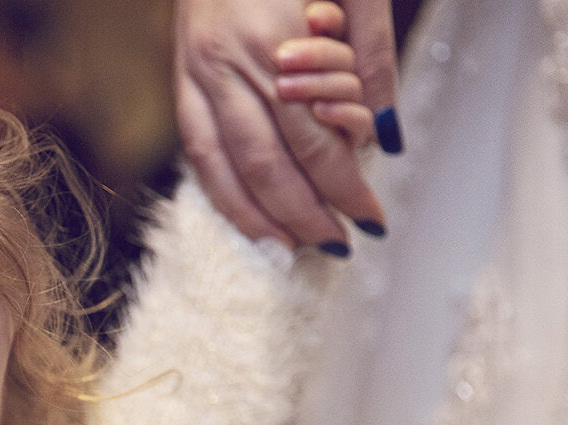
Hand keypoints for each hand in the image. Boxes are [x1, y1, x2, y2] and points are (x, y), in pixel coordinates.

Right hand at [174, 0, 398, 249]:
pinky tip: (250, 218)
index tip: (370, 217)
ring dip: (262, 214)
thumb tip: (385, 137)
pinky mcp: (182, 78)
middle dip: (306, 211)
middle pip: (269, 161)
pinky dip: (223, 192)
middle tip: (339, 243)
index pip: (313, 137)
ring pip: (226, 165)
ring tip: (295, 246)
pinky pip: (198, 150)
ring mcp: (196, 72)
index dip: (343, 184)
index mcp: (272, 36)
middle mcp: (225, 62)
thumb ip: (369, 56)